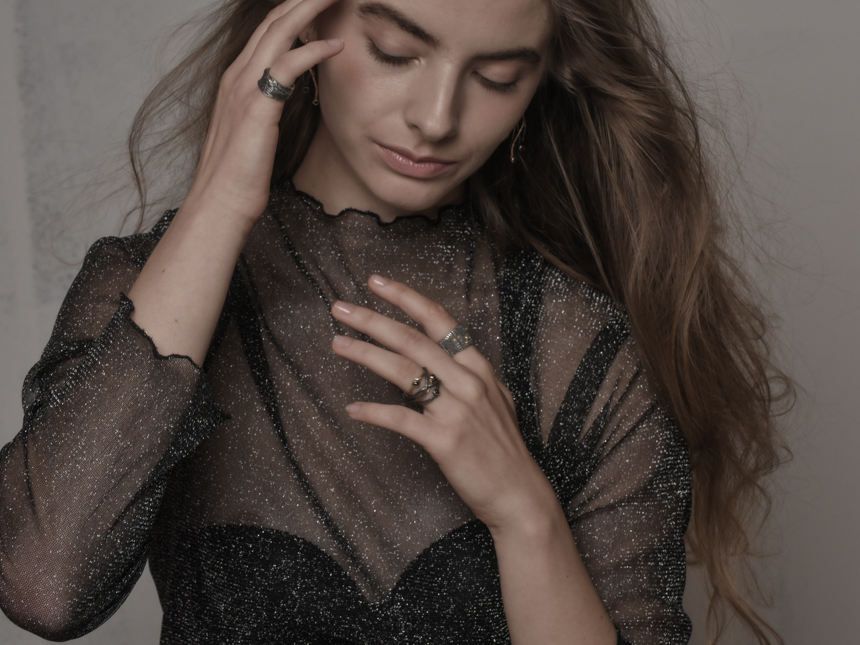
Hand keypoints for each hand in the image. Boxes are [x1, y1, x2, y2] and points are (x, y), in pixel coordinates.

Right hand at [183, 0, 343, 225]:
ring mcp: (243, 88)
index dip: (295, 10)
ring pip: (279, 30)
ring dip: (311, 7)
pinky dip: (314, 49)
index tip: (320, 2)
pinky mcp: (256, 106)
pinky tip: (337, 45)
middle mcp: (236, 76)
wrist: (221, 204)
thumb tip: (289, 101)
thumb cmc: (241, 177)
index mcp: (235, 81)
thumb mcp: (256, 134)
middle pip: (273, 20)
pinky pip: (288, 64)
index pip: (268, 31)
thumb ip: (269, 109)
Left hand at [330, 274, 558, 532]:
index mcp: (478, 368)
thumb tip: (445, 359)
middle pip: (412, 339)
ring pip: (403, 371)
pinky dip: (375, 413)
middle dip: (373, 320)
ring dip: (366, 354)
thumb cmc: (502, 449)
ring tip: (337, 343)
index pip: (438, 320)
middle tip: (340, 308)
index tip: (376, 283)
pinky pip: (402, 419)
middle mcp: (468, 381)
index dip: (405, 298)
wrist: (518, 493)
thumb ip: (470, 376)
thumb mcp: (496, 400)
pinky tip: (353, 409)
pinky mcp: (444, 440)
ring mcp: (456, 410)